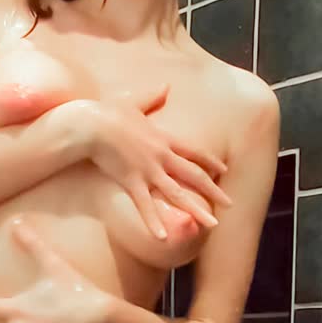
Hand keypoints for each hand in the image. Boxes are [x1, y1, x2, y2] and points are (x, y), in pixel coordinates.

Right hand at [78, 84, 230, 239]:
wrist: (91, 124)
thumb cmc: (108, 112)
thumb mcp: (134, 102)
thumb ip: (152, 97)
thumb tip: (165, 85)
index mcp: (164, 138)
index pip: (193, 151)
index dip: (210, 161)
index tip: (223, 169)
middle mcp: (161, 156)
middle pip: (194, 175)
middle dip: (214, 190)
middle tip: (230, 204)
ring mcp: (148, 171)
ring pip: (178, 194)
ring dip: (196, 210)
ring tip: (212, 225)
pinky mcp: (131, 182)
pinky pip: (145, 206)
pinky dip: (154, 222)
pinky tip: (164, 238)